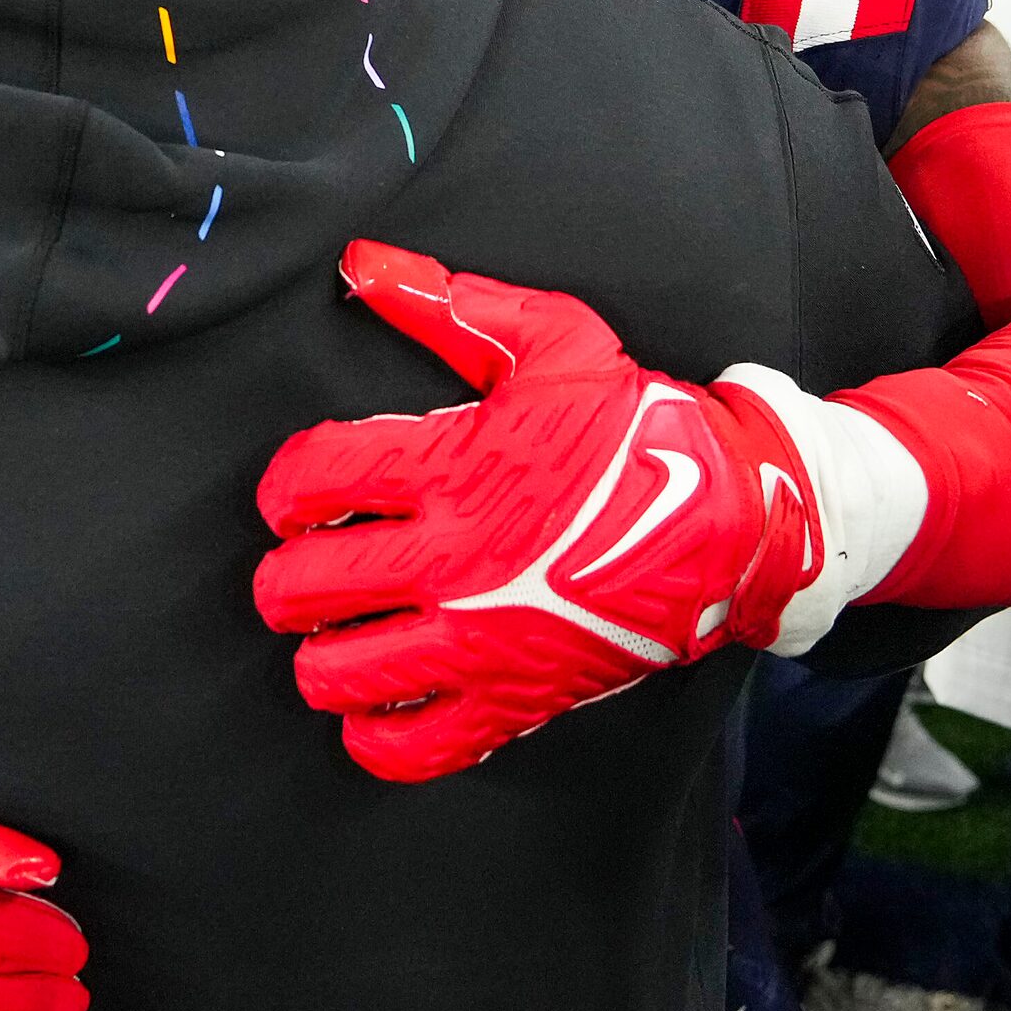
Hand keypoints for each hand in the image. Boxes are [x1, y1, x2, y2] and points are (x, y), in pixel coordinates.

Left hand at [253, 241, 827, 782]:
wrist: (729, 522)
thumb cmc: (635, 428)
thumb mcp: (551, 341)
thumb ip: (448, 305)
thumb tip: (362, 265)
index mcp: (450, 468)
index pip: (310, 480)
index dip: (281, 488)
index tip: (293, 495)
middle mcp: (450, 559)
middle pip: (302, 585)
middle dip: (283, 577)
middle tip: (304, 565)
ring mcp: (478, 640)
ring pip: (337, 673)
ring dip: (317, 654)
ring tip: (333, 632)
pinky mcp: (512, 700)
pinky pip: (409, 745)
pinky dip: (374, 733)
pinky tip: (376, 703)